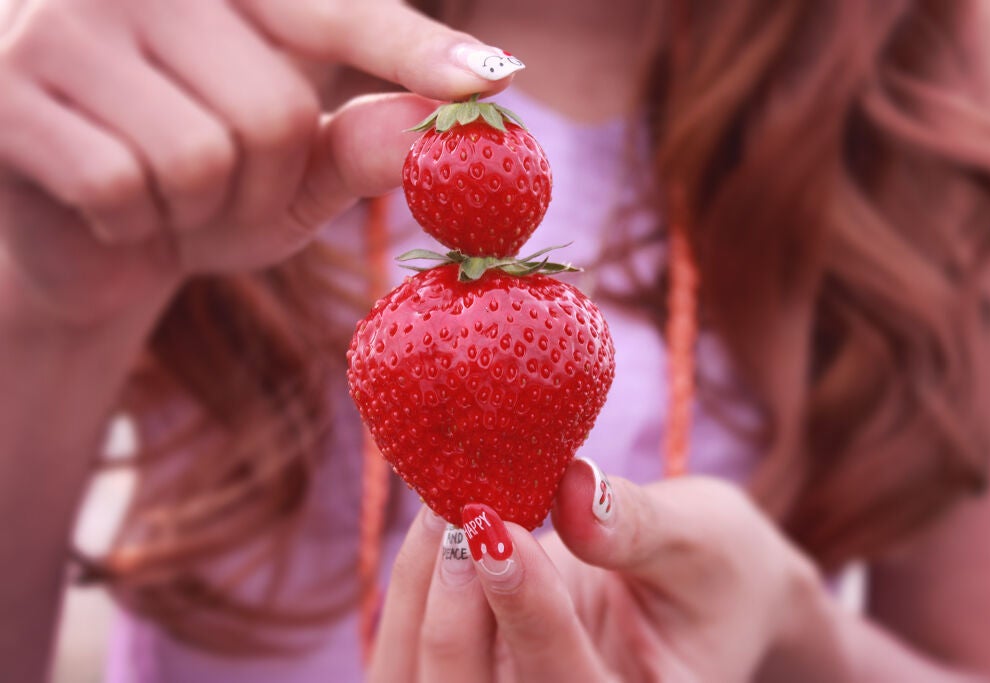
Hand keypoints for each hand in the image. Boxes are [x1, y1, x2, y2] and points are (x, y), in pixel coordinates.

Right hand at [0, 0, 511, 325]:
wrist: (84, 238)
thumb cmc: (204, 197)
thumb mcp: (298, 181)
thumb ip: (365, 148)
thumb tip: (440, 121)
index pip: (342, 14)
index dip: (417, 48)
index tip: (494, 80)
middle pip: (275, 113)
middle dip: (262, 189)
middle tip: (216, 195)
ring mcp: (67, 22)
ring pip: (202, 154)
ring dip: (197, 212)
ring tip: (161, 198)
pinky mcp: (8, 86)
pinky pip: (119, 182)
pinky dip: (128, 221)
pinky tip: (103, 205)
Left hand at [372, 460, 824, 681]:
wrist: (704, 585)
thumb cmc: (719, 567)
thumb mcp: (702, 542)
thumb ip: (638, 527)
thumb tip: (574, 491)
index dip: (530, 618)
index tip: (503, 530)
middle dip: (455, 618)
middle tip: (461, 516)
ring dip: (421, 600)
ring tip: (443, 508)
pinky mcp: (477, 668)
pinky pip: (415, 653)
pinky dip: (415, 590)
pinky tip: (436, 524)